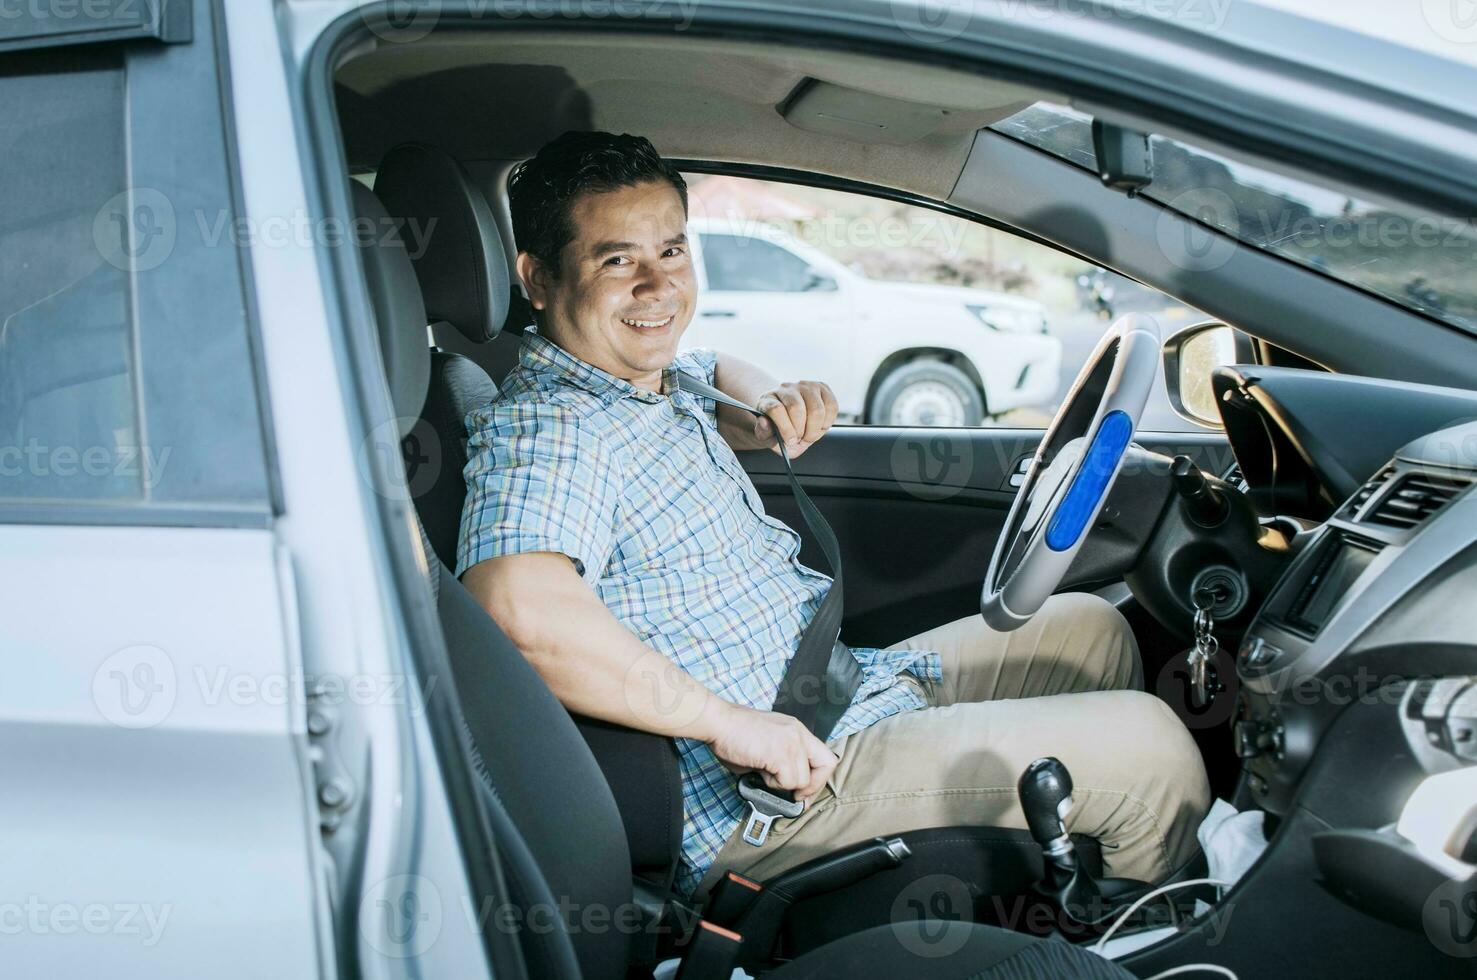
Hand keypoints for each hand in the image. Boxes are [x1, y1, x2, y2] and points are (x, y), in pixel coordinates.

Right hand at [706, 702, 838, 801]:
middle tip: (797, 796)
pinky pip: (788, 782)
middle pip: (827, 765)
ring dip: (784, 785)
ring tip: (765, 773)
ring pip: (803, 780)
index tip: (803, 791)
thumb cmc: (734, 733)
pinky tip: (761, 770)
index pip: (824, 756)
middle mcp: (799, 734)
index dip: (817, 778)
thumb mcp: (768, 744)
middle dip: (814, 787)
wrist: (719, 722)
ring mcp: (792, 743)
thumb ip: (782, 762)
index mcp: (797, 730)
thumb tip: (789, 789)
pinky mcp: (781, 754)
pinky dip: (774, 785)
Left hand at [753, 381, 837, 457]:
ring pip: (816, 409)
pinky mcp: (822, 387)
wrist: (792, 422)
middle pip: (796, 408)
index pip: (775, 409)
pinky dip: (828, 422)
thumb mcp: (768, 438)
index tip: (790, 441)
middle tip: (801, 439)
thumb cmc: (779, 431)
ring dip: (815, 429)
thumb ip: (763, 432)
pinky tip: (820, 426)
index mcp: (767, 399)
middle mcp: (785, 388)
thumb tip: (764, 422)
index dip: (785, 428)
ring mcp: (805, 385)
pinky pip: (831, 406)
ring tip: (809, 435)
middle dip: (801, 431)